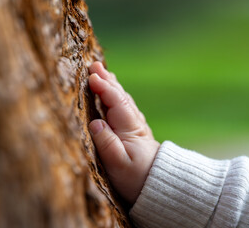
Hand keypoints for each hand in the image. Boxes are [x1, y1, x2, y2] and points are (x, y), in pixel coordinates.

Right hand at [88, 62, 159, 204]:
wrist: (155, 183)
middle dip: (107, 80)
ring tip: (101, 72)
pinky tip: (110, 92)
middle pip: (119, 96)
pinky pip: (121, 106)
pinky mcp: (131, 129)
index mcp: (130, 128)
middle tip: (94, 65)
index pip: (116, 102)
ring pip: (121, 100)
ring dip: (111, 85)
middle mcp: (133, 122)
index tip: (92, 76)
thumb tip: (95, 123)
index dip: (104, 88)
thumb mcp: (119, 165)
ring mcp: (133, 124)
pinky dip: (114, 95)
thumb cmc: (135, 177)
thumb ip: (107, 144)